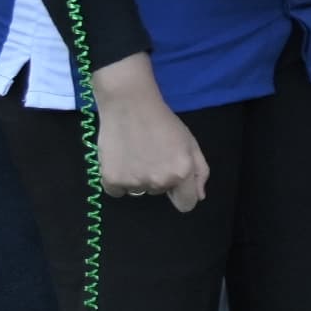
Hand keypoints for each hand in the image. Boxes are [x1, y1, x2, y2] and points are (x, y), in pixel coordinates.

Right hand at [90, 56, 208, 211]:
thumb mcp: (190, 143)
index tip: (176, 184)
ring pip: (139, 192)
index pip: (186, 205)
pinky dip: (118, 180)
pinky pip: (117, 191)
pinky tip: (121, 160)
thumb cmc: (163, 122)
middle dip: (159, 178)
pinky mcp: (111, 180)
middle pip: (161, 193)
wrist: (129, 105)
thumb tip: (198, 196)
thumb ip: (199, 172)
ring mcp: (134, 182)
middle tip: (153, 155)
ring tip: (136, 154)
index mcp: (182, 173)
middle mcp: (159, 181)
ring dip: (139, 179)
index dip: (182, 195)